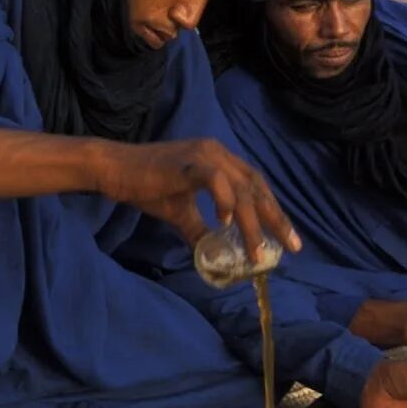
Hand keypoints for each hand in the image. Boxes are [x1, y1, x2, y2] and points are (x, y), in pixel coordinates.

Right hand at [92, 138, 300, 259]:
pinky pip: (216, 180)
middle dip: (276, 219)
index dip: (273, 212)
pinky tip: (226, 222)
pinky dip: (225, 201)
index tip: (287, 239)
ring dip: (253, 222)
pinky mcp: (189, 161)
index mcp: (219, 160)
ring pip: (241, 189)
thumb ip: (200, 229)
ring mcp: (205, 154)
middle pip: (257, 187)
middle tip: (292, 246)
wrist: (114, 169)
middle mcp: (218, 152)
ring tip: (259, 250)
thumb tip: (213, 255)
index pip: (256, 186)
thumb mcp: (180, 212)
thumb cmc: (145, 187)